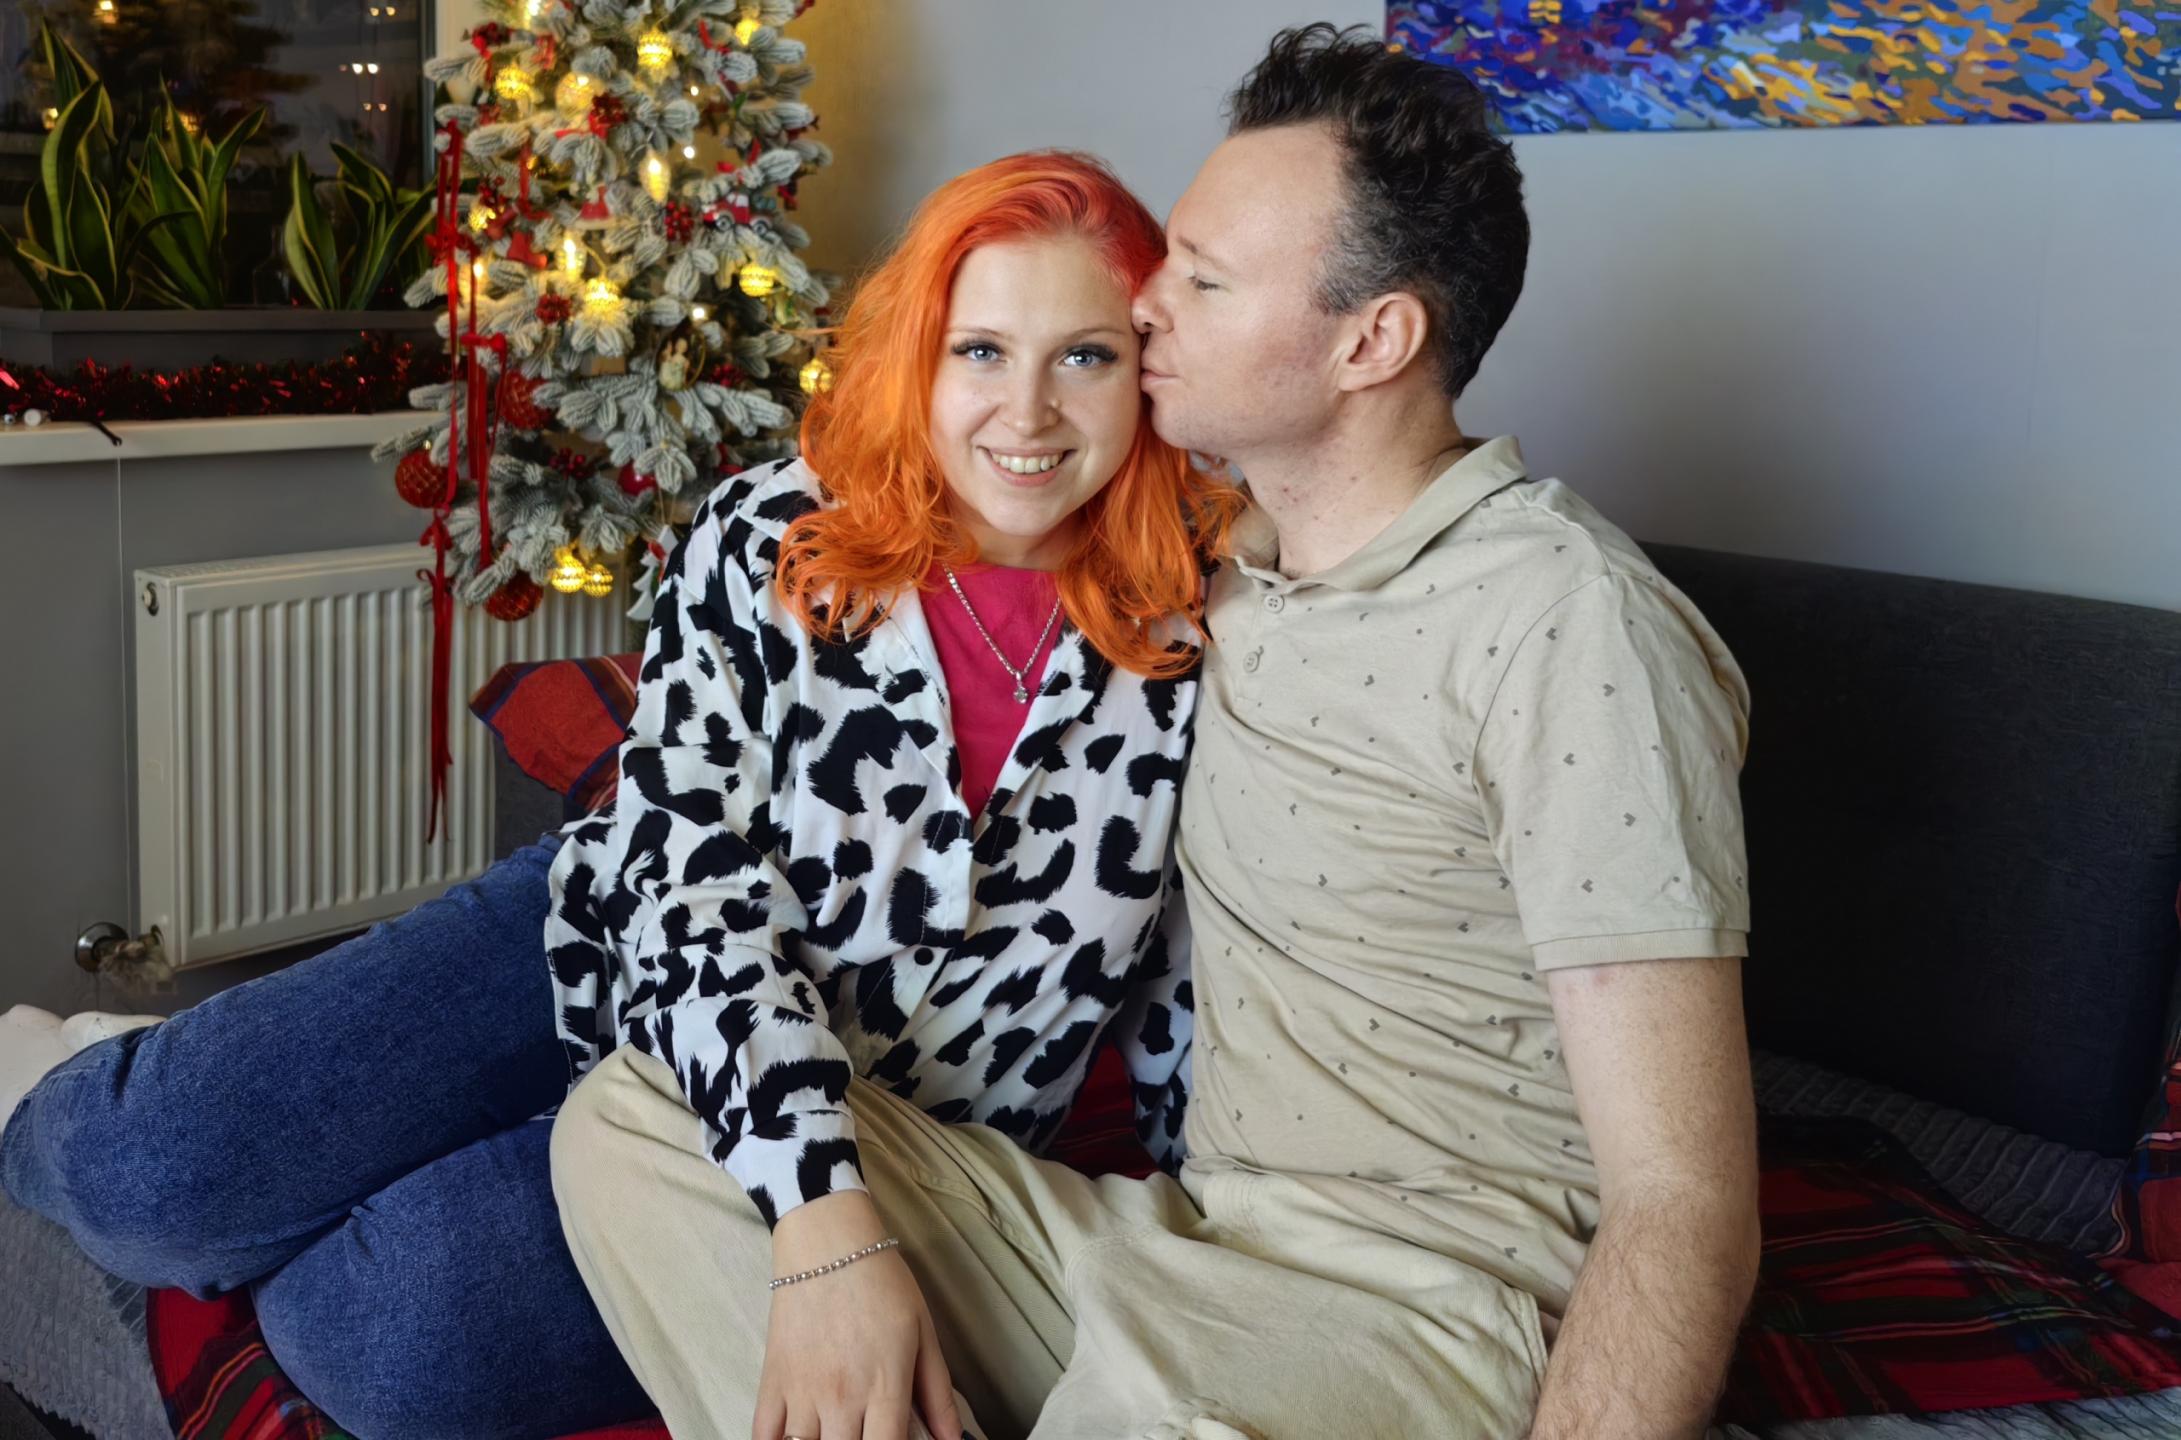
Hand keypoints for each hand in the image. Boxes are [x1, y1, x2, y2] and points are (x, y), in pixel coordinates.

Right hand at [755, 1192, 962, 1439]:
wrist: (828, 1243)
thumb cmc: (882, 1284)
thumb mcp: (923, 1333)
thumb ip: (938, 1393)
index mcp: (884, 1387)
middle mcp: (841, 1398)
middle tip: (863, 1432)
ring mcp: (802, 1393)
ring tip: (835, 1432)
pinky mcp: (772, 1382)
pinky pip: (763, 1436)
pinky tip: (795, 1437)